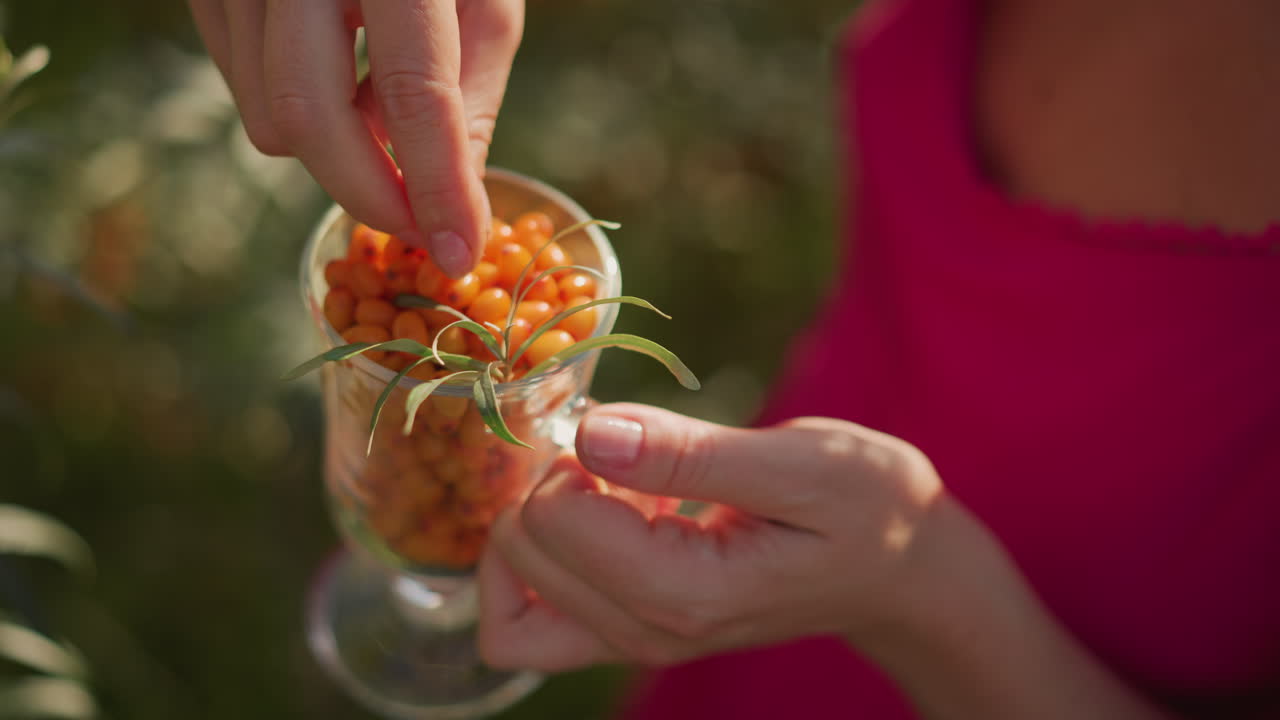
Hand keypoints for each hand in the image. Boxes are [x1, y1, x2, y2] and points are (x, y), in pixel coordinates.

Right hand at [188, 0, 523, 276]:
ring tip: (381, 120)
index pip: (413, 90)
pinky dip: (295, 114)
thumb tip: (453, 208)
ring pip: (266, 116)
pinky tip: (334, 79)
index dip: (436, 185)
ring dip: (333, 152)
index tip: (455, 255)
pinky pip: (241, 89)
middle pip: (308, 115)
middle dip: (366, 193)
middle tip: (417, 226)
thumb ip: (467, 99)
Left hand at [476, 403, 958, 670]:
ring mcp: (634, 641)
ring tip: (618, 484)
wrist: (903, 572)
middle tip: (622, 450)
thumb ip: (688, 455)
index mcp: (682, 592)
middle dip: (545, 484)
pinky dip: (547, 554)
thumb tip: (590, 433)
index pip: (548, 521)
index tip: (634, 434)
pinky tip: (619, 507)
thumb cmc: (867, 508)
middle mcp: (645, 632)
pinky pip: (534, 614)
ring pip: (507, 601)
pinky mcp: (630, 630)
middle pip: (515, 554)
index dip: (571, 456)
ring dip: (538, 523)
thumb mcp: (797, 464)